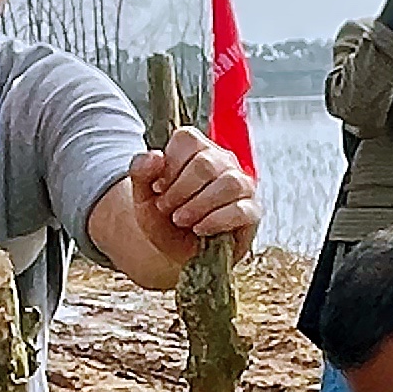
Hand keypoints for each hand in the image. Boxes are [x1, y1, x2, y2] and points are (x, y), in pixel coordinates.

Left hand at [123, 129, 256, 266]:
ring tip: (182, 220)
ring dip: (199, 205)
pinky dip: (217, 220)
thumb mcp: (143, 195)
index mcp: (196, 149)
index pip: (189, 140)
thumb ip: (141, 171)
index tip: (159, 189)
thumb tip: (156, 156)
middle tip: (167, 209)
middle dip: (181, 190)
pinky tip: (200, 229)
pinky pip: (242, 210)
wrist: (175, 251)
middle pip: (207, 163)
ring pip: (230, 183)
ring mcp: (241, 185)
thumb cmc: (163, 218)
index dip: (170, 166)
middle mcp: (223, 161)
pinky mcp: (251, 212)